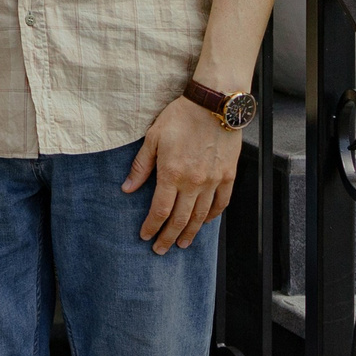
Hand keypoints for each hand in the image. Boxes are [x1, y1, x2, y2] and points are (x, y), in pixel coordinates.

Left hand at [124, 93, 241, 251]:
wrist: (214, 105)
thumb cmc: (180, 118)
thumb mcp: (152, 139)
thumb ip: (141, 166)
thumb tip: (127, 188)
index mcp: (171, 173)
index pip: (160, 210)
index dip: (152, 226)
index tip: (145, 236)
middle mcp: (194, 182)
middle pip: (181, 218)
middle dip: (169, 236)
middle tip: (161, 250)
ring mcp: (214, 180)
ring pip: (202, 215)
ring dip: (191, 232)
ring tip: (182, 243)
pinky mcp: (228, 175)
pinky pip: (222, 202)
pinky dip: (213, 215)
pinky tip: (206, 222)